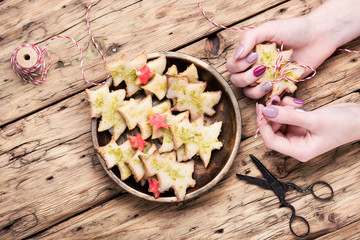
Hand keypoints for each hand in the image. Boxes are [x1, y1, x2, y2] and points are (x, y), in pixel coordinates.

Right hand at [226, 0, 359, 98]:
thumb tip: (237, 55)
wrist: (318, 36)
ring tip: (269, 82)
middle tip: (262, 68)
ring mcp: (266, 78)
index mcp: (250, 54)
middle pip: (237, 81)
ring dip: (255, 90)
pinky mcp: (279, 87)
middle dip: (245, 78)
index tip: (254, 56)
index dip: (238, 65)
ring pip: (249, 92)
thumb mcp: (269, 28)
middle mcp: (255, 67)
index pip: (232, 66)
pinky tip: (275, 88)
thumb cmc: (294, 29)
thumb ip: (250, 38)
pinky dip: (268, 96)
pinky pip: (267, 98)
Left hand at [257, 97, 359, 161]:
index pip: (272, 141)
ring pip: (279, 121)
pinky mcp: (302, 124)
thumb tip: (267, 111)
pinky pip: (288, 115)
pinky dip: (288, 107)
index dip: (263, 125)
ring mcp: (299, 133)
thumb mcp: (314, 120)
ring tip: (285, 100)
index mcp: (298, 150)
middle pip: (273, 131)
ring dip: (280, 109)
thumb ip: (288, 116)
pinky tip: (296, 103)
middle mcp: (297, 144)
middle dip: (271, 115)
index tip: (261, 109)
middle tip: (272, 100)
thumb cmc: (343, 124)